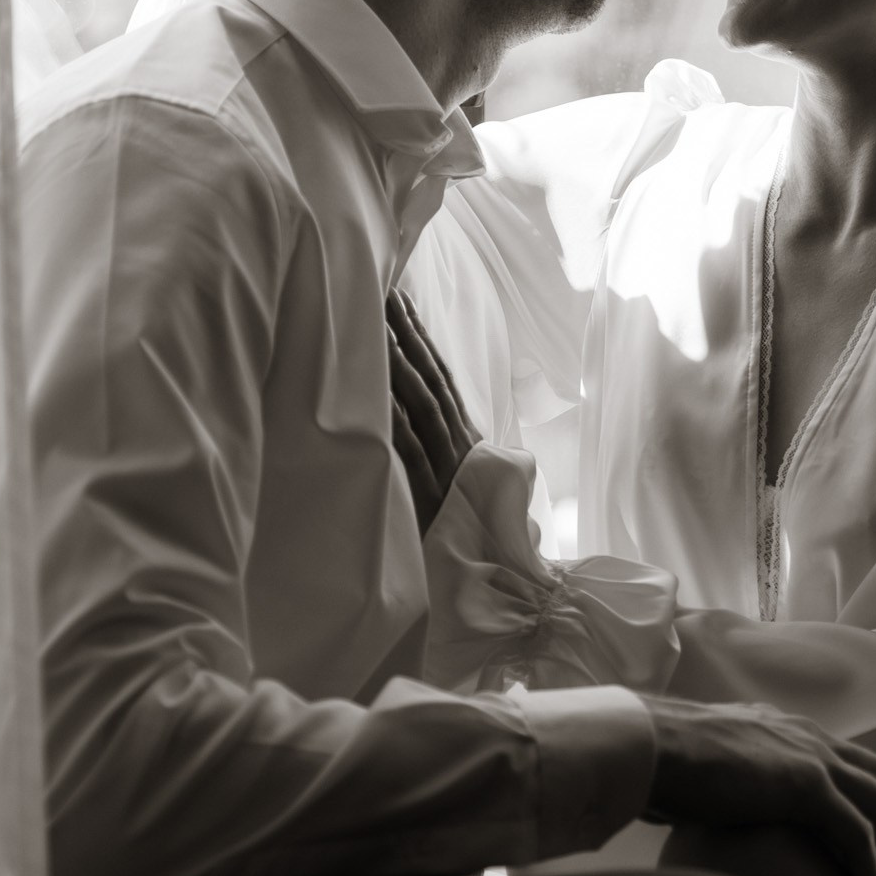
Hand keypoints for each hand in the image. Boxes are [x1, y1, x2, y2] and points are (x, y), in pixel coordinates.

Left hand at [386, 290, 478, 535]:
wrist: (498, 583)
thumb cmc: (473, 541)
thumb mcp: (466, 491)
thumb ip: (449, 459)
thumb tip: (424, 429)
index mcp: (470, 444)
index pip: (443, 380)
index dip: (423, 340)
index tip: (403, 302)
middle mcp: (463, 448)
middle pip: (432, 381)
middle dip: (409, 335)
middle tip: (384, 292)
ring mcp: (450, 470)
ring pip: (423, 406)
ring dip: (401, 364)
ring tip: (379, 325)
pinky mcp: (432, 496)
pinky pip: (411, 451)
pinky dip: (396, 419)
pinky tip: (378, 392)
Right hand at [644, 700, 875, 875]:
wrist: (644, 746)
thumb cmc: (657, 763)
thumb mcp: (706, 767)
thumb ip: (727, 783)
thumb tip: (715, 811)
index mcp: (787, 730)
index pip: (854, 764)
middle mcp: (809, 738)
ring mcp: (811, 758)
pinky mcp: (806, 785)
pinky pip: (859, 836)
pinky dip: (872, 874)